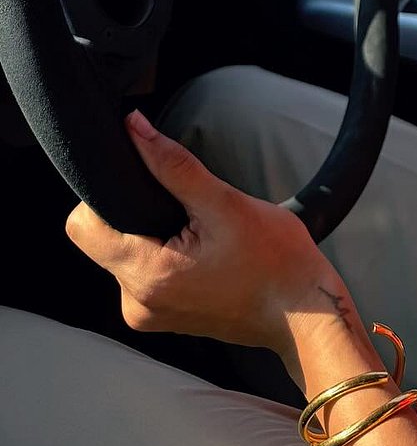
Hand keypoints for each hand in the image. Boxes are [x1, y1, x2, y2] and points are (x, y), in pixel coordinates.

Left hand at [65, 109, 341, 355]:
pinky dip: (164, 252)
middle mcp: (136, 303)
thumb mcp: (225, 203)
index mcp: (146, 276)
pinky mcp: (163, 316)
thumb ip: (173, 165)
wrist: (305, 312)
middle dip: (136, 213)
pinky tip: (201, 250)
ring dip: (152, 233)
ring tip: (201, 231)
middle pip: (102, 239)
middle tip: (186, 209)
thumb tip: (135, 129)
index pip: (83, 227)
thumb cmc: (276, 262)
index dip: (104, 195)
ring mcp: (149, 314)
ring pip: (124, 253)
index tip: (144, 183)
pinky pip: (143, 272)